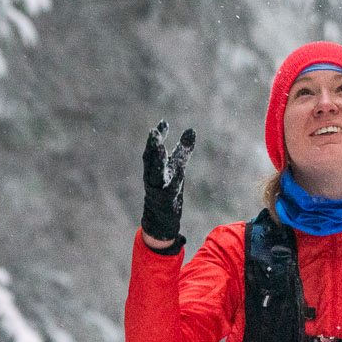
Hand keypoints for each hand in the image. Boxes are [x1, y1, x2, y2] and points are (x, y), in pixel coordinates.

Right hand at [141, 121, 194, 243]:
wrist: (160, 219)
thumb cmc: (168, 189)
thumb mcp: (177, 167)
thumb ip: (183, 149)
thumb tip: (191, 129)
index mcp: (154, 167)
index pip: (154, 148)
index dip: (158, 135)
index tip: (163, 122)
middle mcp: (153, 176)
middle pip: (150, 158)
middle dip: (152, 145)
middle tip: (154, 131)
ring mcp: (157, 188)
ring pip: (154, 172)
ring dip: (156, 159)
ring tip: (159, 146)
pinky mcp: (165, 200)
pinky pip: (167, 190)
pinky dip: (171, 180)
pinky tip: (179, 171)